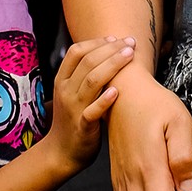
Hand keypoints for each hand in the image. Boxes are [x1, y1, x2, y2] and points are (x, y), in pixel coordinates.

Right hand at [45, 38, 135, 177]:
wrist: (61, 152)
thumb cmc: (72, 118)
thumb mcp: (71, 92)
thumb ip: (84, 73)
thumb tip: (108, 49)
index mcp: (62, 80)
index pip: (76, 51)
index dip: (96, 41)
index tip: (115, 38)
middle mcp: (66, 91)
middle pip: (87, 61)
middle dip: (111, 48)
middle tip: (130, 42)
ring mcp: (73, 108)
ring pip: (91, 80)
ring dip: (112, 65)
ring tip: (129, 55)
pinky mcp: (82, 126)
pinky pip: (92, 111)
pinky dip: (104, 100)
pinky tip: (117, 91)